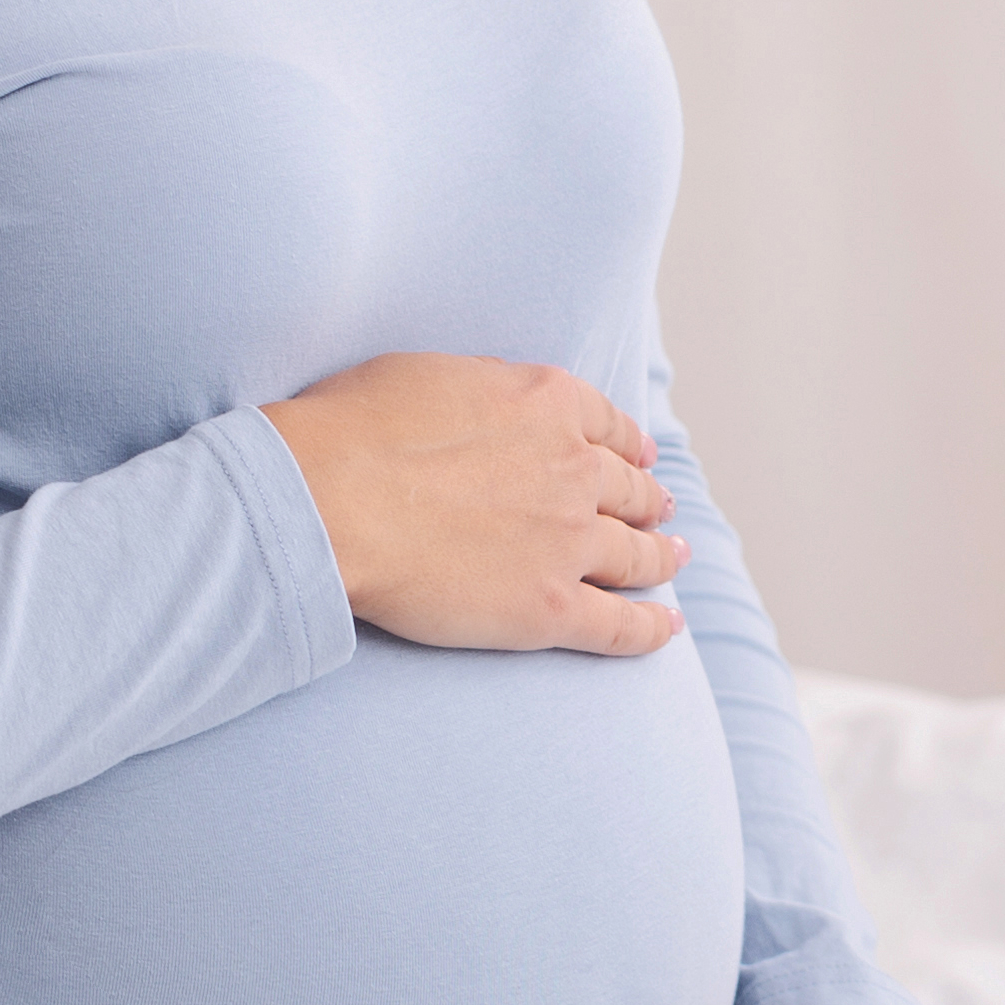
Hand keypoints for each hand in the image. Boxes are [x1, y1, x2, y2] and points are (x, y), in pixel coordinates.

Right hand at [257, 351, 681, 654]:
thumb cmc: (355, 430)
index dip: (629, 447)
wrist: (331, 500)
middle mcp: (574, 469)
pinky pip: (619, 625)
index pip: (609, 427)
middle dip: (648, 501)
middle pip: (629, 491)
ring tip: (673, 558)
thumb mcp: (431, 375)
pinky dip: (650, 629)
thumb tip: (492, 409)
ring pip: (636, 554)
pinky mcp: (549, 608)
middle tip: (660, 511)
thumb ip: (484, 391)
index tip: (640, 458)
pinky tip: (667, 630)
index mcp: (548, 404)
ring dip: (660, 557)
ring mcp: (569, 542)